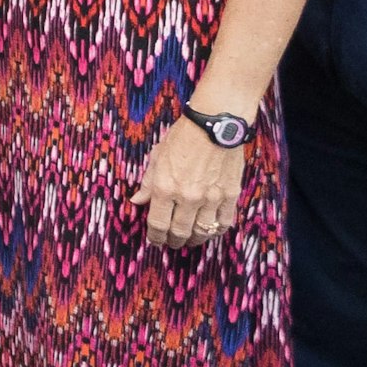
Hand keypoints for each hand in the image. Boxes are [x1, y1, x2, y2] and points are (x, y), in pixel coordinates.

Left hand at [133, 117, 248, 249]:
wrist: (216, 124)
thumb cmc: (183, 137)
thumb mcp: (157, 156)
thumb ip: (148, 183)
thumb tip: (137, 201)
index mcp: (166, 187)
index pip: (158, 224)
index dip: (155, 237)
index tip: (155, 240)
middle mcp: (188, 197)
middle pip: (180, 232)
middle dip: (174, 241)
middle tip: (172, 242)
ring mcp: (211, 198)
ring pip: (202, 232)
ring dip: (195, 239)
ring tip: (190, 239)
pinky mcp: (230, 195)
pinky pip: (224, 222)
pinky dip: (216, 230)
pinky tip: (210, 230)